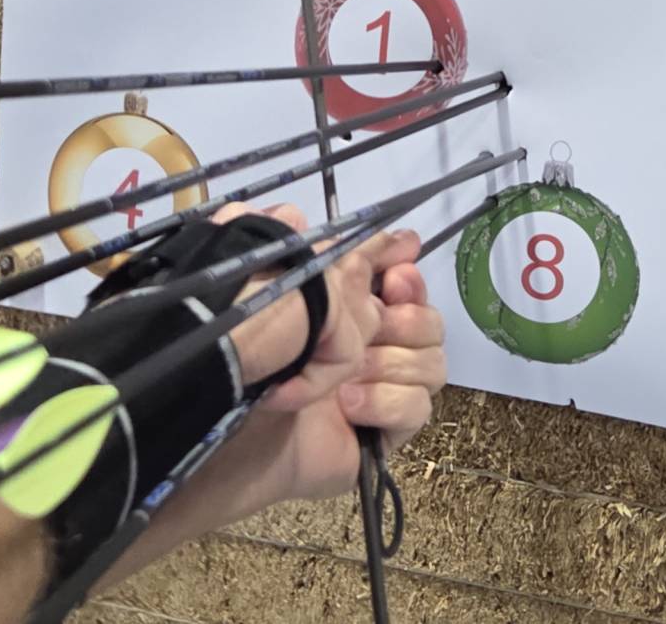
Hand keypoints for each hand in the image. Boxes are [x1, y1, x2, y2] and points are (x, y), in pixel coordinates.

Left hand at [196, 203, 447, 515]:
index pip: (405, 286)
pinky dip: (385, 401)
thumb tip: (356, 230)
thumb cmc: (246, 364)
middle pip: (432, 324)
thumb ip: (325, 265)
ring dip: (388, 363)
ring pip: (433, 364)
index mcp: (352, 313)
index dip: (409, 277)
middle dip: (408, 320)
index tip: (397, 271)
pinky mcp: (386, 433)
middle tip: (377, 326)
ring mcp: (384, 391)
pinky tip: (347, 406)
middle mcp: (374, 348)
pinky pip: (419, 408)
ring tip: (345, 376)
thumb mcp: (283, 302)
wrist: (232, 435)